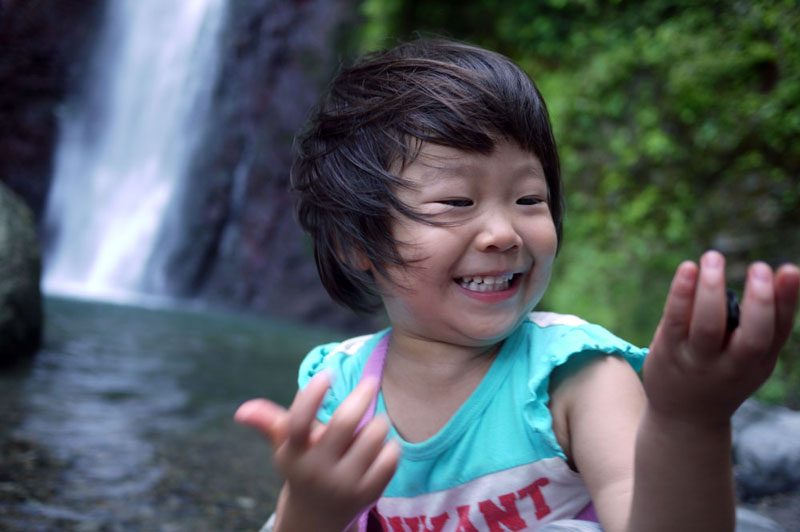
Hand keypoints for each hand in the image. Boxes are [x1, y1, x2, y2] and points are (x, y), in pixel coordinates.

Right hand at [234, 372, 400, 531]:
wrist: (318, 519)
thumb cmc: (303, 468)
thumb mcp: (286, 448)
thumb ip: (270, 423)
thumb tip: (242, 410)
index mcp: (294, 454)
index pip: (298, 423)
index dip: (311, 396)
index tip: (327, 374)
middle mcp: (317, 471)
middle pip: (345, 422)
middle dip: (362, 395)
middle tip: (371, 380)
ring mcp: (344, 484)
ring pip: (374, 434)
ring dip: (377, 421)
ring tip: (374, 422)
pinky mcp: (368, 494)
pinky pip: (390, 457)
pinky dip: (389, 445)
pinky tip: (382, 446)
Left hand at [644, 250, 799, 427]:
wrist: (685, 418)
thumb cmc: (723, 374)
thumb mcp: (751, 358)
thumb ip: (764, 324)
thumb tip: (782, 272)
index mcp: (759, 362)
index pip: (778, 331)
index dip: (786, 301)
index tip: (789, 270)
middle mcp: (733, 365)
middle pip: (751, 338)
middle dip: (759, 302)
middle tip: (759, 266)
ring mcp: (698, 360)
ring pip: (708, 326)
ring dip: (711, 290)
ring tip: (713, 257)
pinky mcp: (668, 352)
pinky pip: (675, 320)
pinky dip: (681, 293)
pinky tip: (688, 268)